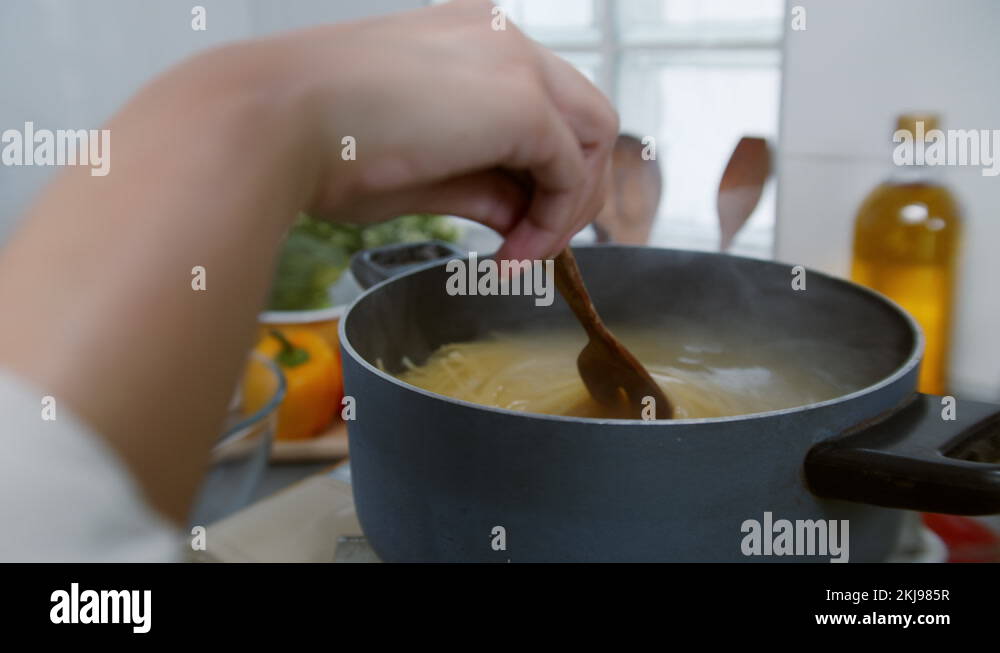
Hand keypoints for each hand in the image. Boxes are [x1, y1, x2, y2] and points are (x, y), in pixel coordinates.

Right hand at [281, 0, 618, 260]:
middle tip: (539, 244)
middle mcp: (500, 38)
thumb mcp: (421, 168)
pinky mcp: (521, 100)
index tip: (517, 227)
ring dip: (571, 205)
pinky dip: (556, 220)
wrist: (272, 122)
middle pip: (583, 116)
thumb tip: (523, 216)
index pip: (543, 107)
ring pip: (594, 135)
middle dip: (574, 188)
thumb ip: (483, 184)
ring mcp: (515, 62)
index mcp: (471, 40)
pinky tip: (513, 254)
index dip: (543, 173)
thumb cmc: (319, 141)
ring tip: (526, 255)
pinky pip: (571, 169)